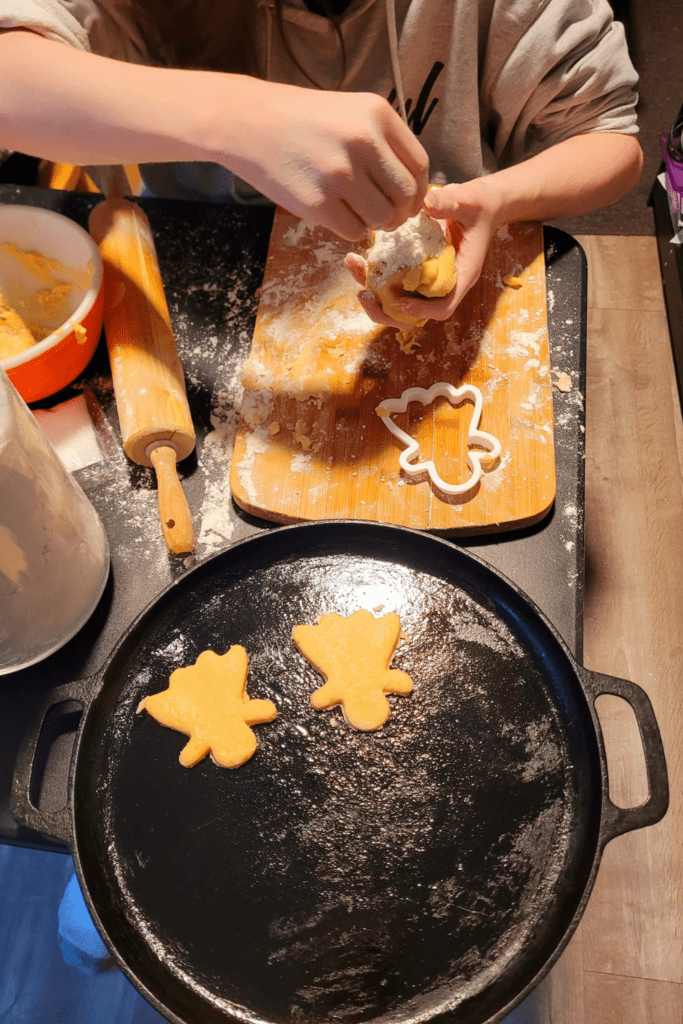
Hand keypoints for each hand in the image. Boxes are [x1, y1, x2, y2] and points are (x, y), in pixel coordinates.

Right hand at [225, 81, 429, 240]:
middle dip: (401, 213)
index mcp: (377, 115)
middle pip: (406, 196)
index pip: (419, 165)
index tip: (409, 201)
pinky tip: (337, 214)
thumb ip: (383, 143)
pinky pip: (354, 231)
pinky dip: (351, 229)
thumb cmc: (301, 119)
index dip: (419, 191)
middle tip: (387, 217)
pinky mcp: (318, 203)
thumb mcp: (350, 111)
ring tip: (359, 213)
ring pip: (382, 218)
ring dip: (376, 224)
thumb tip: (411, 189)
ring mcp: (340, 174)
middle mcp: (363, 142)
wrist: (247, 122)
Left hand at [344, 177, 503, 327]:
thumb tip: (426, 203)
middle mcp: (443, 283)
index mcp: (462, 274)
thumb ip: (448, 202)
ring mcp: (427, 279)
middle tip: (364, 295)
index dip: (420, 309)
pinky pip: (392, 282)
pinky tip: (357, 258)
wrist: (481, 203)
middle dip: (386, 312)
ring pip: (398, 302)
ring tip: (354, 269)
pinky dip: (372, 275)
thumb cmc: (479, 204)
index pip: (443, 306)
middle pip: (414, 316)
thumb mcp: (468, 200)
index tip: (398, 299)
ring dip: (373, 294)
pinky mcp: (414, 270)